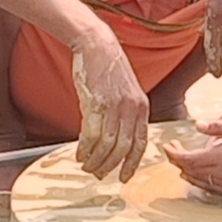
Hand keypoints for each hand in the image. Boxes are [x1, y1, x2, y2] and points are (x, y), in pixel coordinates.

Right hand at [67, 22, 149, 182]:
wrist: (96, 45)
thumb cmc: (108, 68)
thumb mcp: (126, 91)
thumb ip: (125, 114)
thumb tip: (116, 140)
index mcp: (142, 106)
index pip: (141, 142)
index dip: (132, 163)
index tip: (125, 176)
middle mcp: (131, 108)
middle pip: (123, 148)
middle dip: (111, 166)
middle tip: (100, 174)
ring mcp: (114, 106)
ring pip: (107, 145)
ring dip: (96, 160)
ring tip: (87, 166)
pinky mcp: (96, 103)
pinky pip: (91, 135)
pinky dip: (85, 149)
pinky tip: (79, 154)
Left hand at [176, 114, 221, 196]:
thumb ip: (218, 125)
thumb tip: (196, 125)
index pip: (188, 159)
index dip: (173, 153)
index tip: (167, 145)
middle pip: (190, 171)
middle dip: (177, 160)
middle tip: (173, 148)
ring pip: (199, 182)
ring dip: (188, 171)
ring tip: (183, 159)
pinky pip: (212, 188)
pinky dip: (201, 179)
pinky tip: (201, 172)